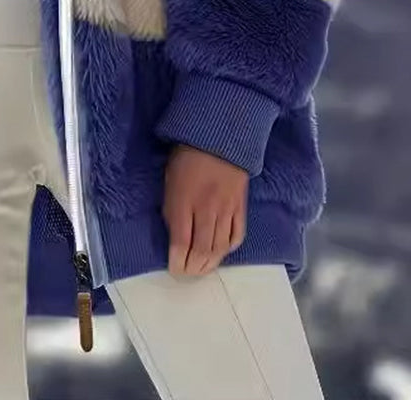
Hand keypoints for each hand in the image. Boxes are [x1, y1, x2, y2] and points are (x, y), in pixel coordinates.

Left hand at [163, 145, 247, 276]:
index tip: (174, 269)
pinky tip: (221, 251)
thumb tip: (175, 236)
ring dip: (211, 263)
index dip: (178, 262)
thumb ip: (172, 210)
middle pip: (202, 251)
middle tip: (189, 273)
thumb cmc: (186, 157)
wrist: (218, 138)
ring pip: (220, 248)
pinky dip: (229, 248)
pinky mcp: (241, 207)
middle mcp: (206, 210)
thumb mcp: (169, 181)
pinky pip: (237, 235)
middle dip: (194, 268)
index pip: (181, 244)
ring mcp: (226, 210)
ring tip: (203, 268)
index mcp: (184, 202)